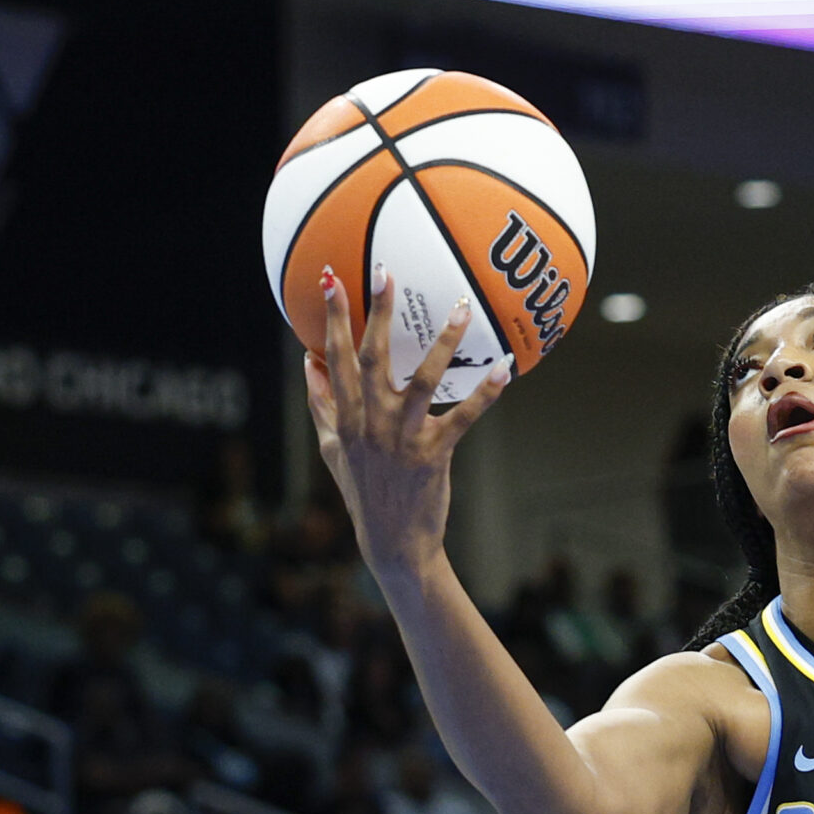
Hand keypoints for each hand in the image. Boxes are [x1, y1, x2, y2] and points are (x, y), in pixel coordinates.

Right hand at [303, 264, 509, 572]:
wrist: (393, 542)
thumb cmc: (364, 490)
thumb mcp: (333, 449)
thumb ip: (321, 405)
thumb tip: (309, 362)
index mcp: (345, 419)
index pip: (335, 359)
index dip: (334, 319)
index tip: (330, 280)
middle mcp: (370, 425)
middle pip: (371, 360)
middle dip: (376, 313)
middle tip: (383, 271)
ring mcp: (402, 440)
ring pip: (422, 380)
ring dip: (443, 342)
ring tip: (461, 306)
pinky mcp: (434, 455)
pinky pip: (463, 418)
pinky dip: (485, 394)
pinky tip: (504, 368)